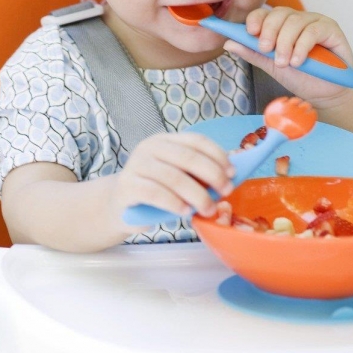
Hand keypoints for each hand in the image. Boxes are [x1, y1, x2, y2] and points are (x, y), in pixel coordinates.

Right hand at [112, 132, 235, 230]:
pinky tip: (185, 212)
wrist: (119, 205)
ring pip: (174, 177)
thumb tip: (231, 176)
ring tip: (208, 209)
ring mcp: (136, 165)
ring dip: (197, 195)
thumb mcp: (177, 177)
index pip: (196, 140)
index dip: (218, 155)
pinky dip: (175, 203)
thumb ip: (197, 174)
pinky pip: (156, 193)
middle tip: (226, 192)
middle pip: (188, 157)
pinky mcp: (128, 185)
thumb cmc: (155, 190)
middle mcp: (149, 147)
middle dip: (212, 175)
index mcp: (165, 140)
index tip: (233, 173)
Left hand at [224, 7, 352, 105]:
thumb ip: (252, 52)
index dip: (255, 19)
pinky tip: (297, 61)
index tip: (250, 32)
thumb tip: (228, 42)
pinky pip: (313, 31)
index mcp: (280, 24)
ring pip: (295, 21)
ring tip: (283, 62)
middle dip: (269, 32)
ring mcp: (315, 21)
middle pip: (279, 13)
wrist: (324, 93)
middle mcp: (297, 18)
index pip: (264, 13)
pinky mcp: (331, 29)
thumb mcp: (270, 65)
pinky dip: (302, 46)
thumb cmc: (299, 76)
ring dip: (285, 43)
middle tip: (266, 50)